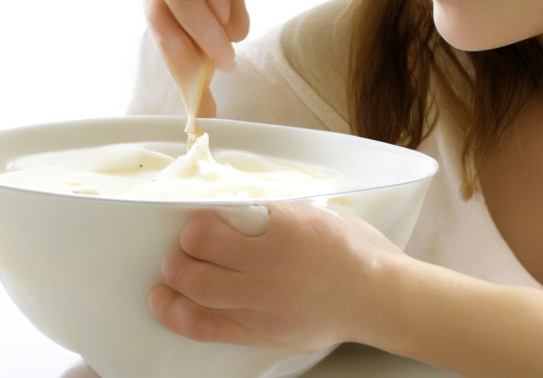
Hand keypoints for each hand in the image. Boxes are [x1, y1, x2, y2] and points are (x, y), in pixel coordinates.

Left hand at [144, 0, 256, 116]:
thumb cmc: (195, 23)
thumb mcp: (194, 53)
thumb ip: (196, 82)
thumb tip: (203, 121)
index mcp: (155, 5)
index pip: (160, 22)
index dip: (180, 45)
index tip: (208, 70)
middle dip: (206, 28)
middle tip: (230, 61)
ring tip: (237, 23)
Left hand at [148, 201, 405, 352]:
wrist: (377, 296)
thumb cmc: (354, 249)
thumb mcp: (314, 213)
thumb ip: (273, 213)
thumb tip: (236, 209)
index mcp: (282, 230)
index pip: (214, 227)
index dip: (195, 223)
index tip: (196, 220)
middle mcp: (269, 269)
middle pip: (198, 263)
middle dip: (179, 253)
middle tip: (182, 245)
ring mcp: (265, 306)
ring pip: (198, 295)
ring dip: (174, 281)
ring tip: (169, 272)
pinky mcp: (265, 332)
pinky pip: (210, 328)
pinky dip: (180, 315)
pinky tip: (165, 303)